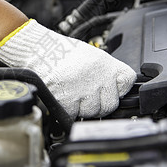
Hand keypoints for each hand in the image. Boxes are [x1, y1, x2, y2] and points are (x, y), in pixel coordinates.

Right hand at [0, 19, 135, 118]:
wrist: (39, 50)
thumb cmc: (62, 52)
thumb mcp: (92, 55)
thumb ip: (107, 71)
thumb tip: (117, 87)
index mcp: (106, 65)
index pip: (127, 82)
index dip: (119, 87)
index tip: (112, 88)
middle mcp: (98, 78)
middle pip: (111, 104)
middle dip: (100, 103)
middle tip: (88, 94)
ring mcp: (84, 91)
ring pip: (93, 112)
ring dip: (83, 108)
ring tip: (74, 92)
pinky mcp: (69, 102)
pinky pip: (74, 115)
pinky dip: (69, 110)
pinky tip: (65, 96)